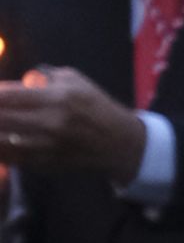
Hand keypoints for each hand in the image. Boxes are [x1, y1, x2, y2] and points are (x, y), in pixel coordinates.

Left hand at [0, 69, 145, 184]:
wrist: (113, 142)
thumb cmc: (93, 105)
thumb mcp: (74, 80)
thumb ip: (44, 77)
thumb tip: (20, 81)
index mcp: (57, 98)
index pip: (11, 96)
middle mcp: (48, 123)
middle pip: (2, 119)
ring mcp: (43, 147)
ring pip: (2, 142)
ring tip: (0, 123)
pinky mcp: (40, 164)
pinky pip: (9, 158)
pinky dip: (1, 148)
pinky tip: (1, 139)